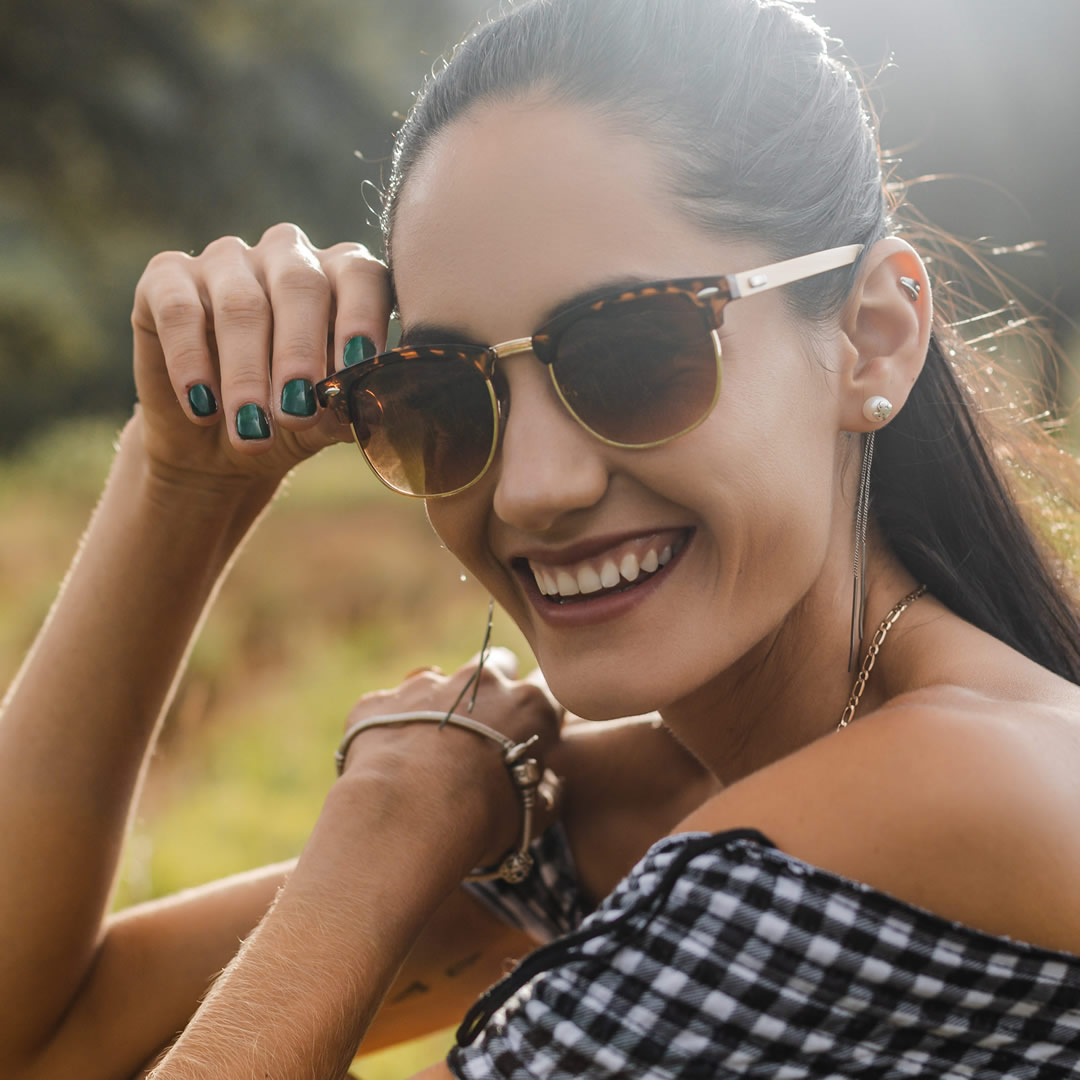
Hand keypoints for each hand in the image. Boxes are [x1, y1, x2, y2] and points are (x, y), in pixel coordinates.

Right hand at [129, 223, 390, 489]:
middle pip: (300, 285)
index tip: (357, 368)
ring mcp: (227, 260)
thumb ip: (347, 409)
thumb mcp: (324, 422)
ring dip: (246, 373)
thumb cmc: (288, 421)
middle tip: (297, 412)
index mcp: (342, 278)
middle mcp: (288, 256)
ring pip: (240, 302)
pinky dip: (190, 362)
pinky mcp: (166, 278)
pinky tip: (202, 408)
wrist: (215, 447)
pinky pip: (178, 310)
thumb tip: (370, 410)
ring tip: (251, 430)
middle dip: (299, 354)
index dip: (361, 320)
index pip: (361, 278)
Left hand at [337, 649, 563, 870]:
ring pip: (437, 682)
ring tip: (427, 752)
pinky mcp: (379, 701)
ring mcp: (426, 685)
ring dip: (438, 708)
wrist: (406, 814)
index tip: (532, 732)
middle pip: (496, 666)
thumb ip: (547, 788)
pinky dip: (390, 729)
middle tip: (482, 731)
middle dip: (492, 690)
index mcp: (528, 705)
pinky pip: (387, 709)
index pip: (546, 689)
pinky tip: (387, 764)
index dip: (540, 711)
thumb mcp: (535, 815)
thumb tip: (547, 782)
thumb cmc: (482, 818)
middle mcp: (481, 682)